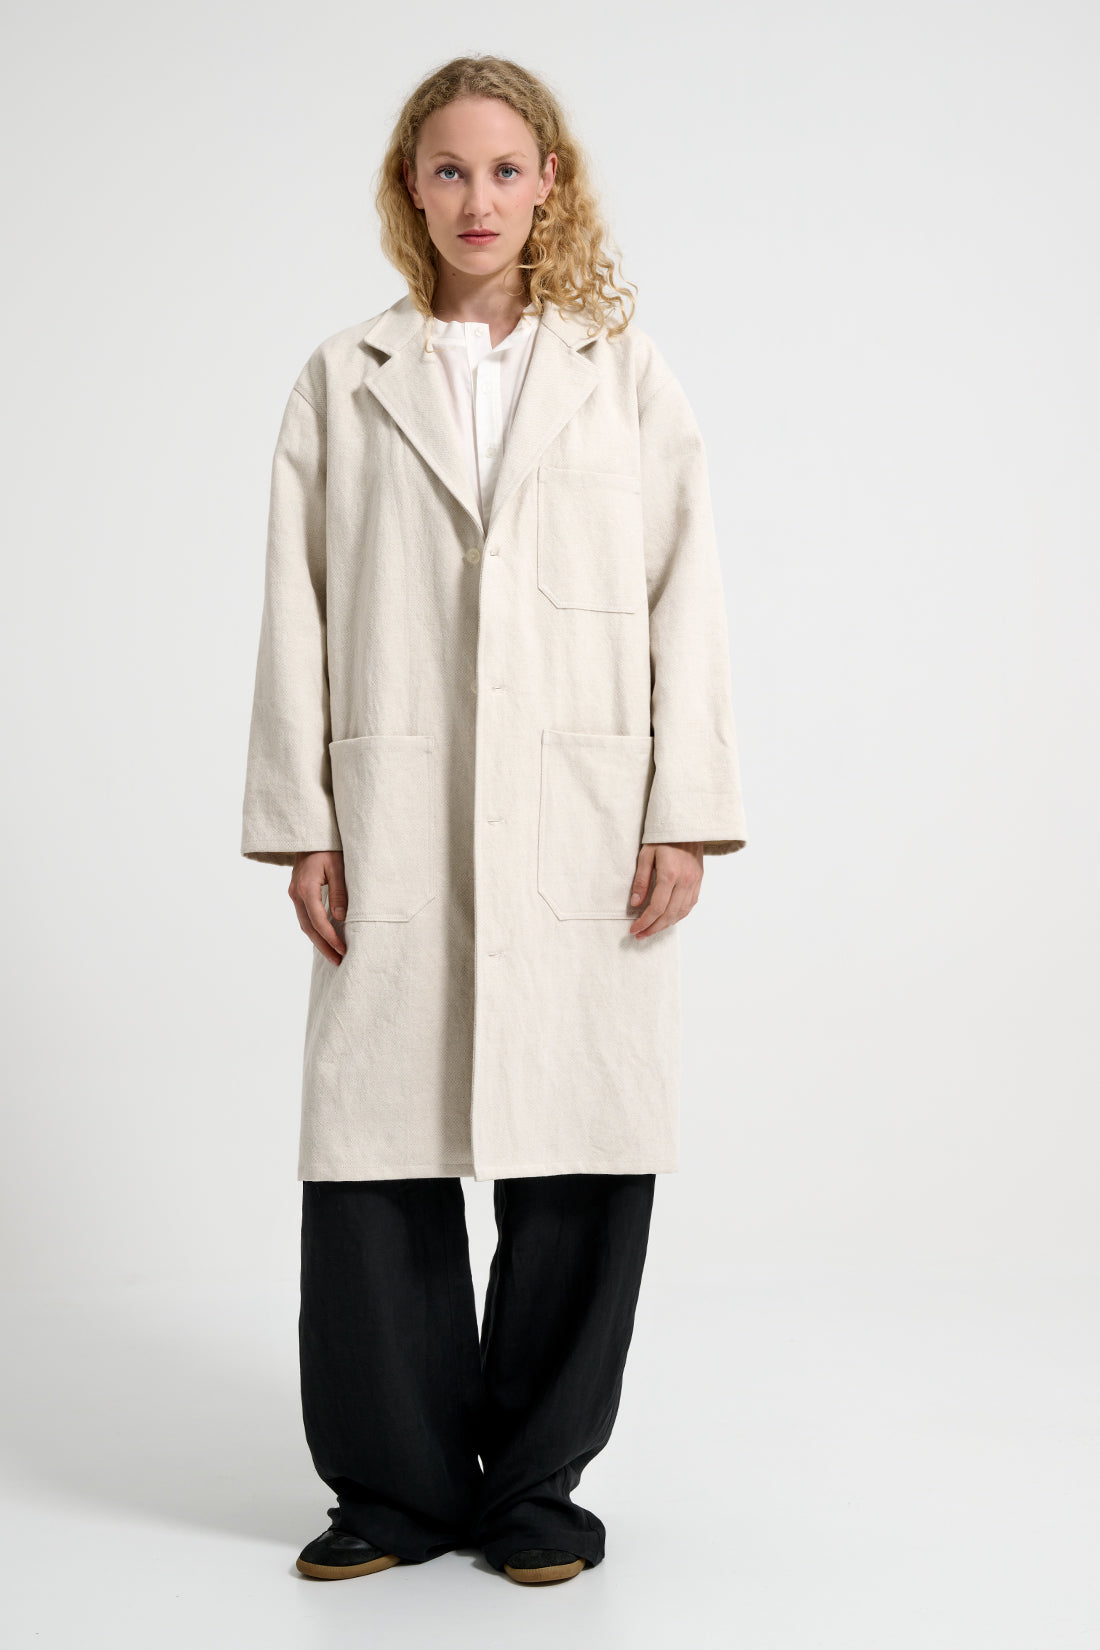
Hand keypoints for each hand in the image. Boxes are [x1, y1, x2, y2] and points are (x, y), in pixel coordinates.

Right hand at [289, 850, 347, 964]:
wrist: (311, 833)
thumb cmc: (328, 847)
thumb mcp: (338, 866)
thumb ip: (339, 892)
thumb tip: (340, 918)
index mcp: (306, 888)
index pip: (318, 920)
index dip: (331, 938)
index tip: (343, 950)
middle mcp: (296, 893)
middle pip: (308, 928)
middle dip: (323, 946)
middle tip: (338, 961)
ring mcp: (294, 893)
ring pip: (304, 923)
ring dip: (318, 940)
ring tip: (333, 954)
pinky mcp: (297, 892)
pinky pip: (305, 915)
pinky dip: (315, 929)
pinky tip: (326, 937)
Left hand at [628, 843, 703, 938]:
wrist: (687, 825)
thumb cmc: (663, 837)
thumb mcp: (646, 854)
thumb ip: (641, 880)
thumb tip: (636, 903)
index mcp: (670, 873)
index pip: (657, 907)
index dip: (644, 921)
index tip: (633, 929)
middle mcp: (685, 880)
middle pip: (669, 914)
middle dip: (653, 928)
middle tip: (640, 935)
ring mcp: (695, 882)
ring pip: (681, 913)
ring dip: (666, 925)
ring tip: (652, 931)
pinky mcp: (699, 881)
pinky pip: (690, 905)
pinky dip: (678, 916)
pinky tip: (668, 920)